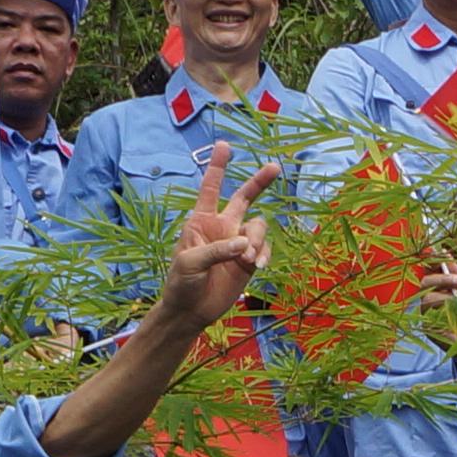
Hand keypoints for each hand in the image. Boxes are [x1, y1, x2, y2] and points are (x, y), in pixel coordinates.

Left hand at [154, 152, 273, 328]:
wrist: (191, 311)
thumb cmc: (181, 283)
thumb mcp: (190, 263)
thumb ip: (217, 250)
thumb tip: (244, 244)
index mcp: (201, 221)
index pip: (210, 188)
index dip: (217, 167)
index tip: (225, 145)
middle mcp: (222, 227)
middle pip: (244, 197)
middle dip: (259, 182)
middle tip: (275, 167)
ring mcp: (237, 244)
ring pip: (258, 227)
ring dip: (257, 240)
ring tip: (248, 259)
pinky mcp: (248, 261)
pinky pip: (264, 249)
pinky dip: (263, 255)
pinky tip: (256, 266)